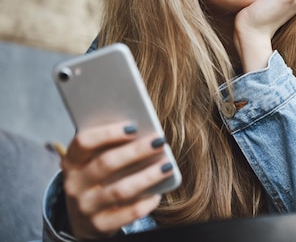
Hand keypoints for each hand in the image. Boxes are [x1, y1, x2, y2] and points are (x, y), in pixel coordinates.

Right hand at [61, 122, 172, 238]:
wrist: (85, 221)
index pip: (83, 142)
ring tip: (167, 166)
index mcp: (72, 162)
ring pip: (120, 190)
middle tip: (160, 141)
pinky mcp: (99, 225)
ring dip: (147, 176)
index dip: (108, 133)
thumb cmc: (97, 180)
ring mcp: (85, 207)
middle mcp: (74, 185)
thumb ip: (111, 147)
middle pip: (106, 164)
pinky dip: (145, 203)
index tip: (133, 127)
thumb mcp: (94, 163)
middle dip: (136, 151)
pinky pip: (128, 214)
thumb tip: (143, 132)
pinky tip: (157, 194)